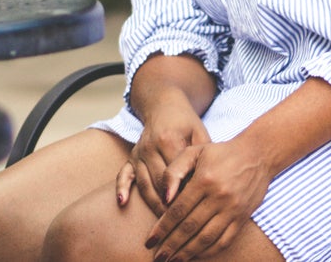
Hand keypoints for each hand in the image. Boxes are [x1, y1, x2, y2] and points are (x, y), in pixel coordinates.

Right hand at [117, 93, 210, 214]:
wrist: (165, 106)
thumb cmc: (187, 123)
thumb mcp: (200, 134)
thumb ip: (203, 157)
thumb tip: (208, 184)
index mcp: (170, 139)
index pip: (176, 172)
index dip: (183, 192)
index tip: (192, 211)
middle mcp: (150, 147)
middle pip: (159, 181)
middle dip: (168, 204)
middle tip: (179, 225)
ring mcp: (139, 153)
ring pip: (143, 183)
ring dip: (152, 203)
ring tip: (161, 224)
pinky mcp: (131, 157)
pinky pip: (123, 174)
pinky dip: (121, 188)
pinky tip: (122, 203)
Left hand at [145, 138, 274, 260]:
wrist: (258, 154)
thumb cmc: (221, 153)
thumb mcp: (194, 152)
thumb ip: (174, 171)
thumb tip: (165, 197)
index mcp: (204, 180)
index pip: (178, 211)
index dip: (162, 228)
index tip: (150, 241)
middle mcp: (219, 197)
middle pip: (189, 227)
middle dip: (171, 245)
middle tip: (158, 257)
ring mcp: (232, 209)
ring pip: (206, 238)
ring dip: (187, 252)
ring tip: (174, 260)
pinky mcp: (243, 217)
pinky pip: (224, 240)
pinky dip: (208, 251)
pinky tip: (196, 254)